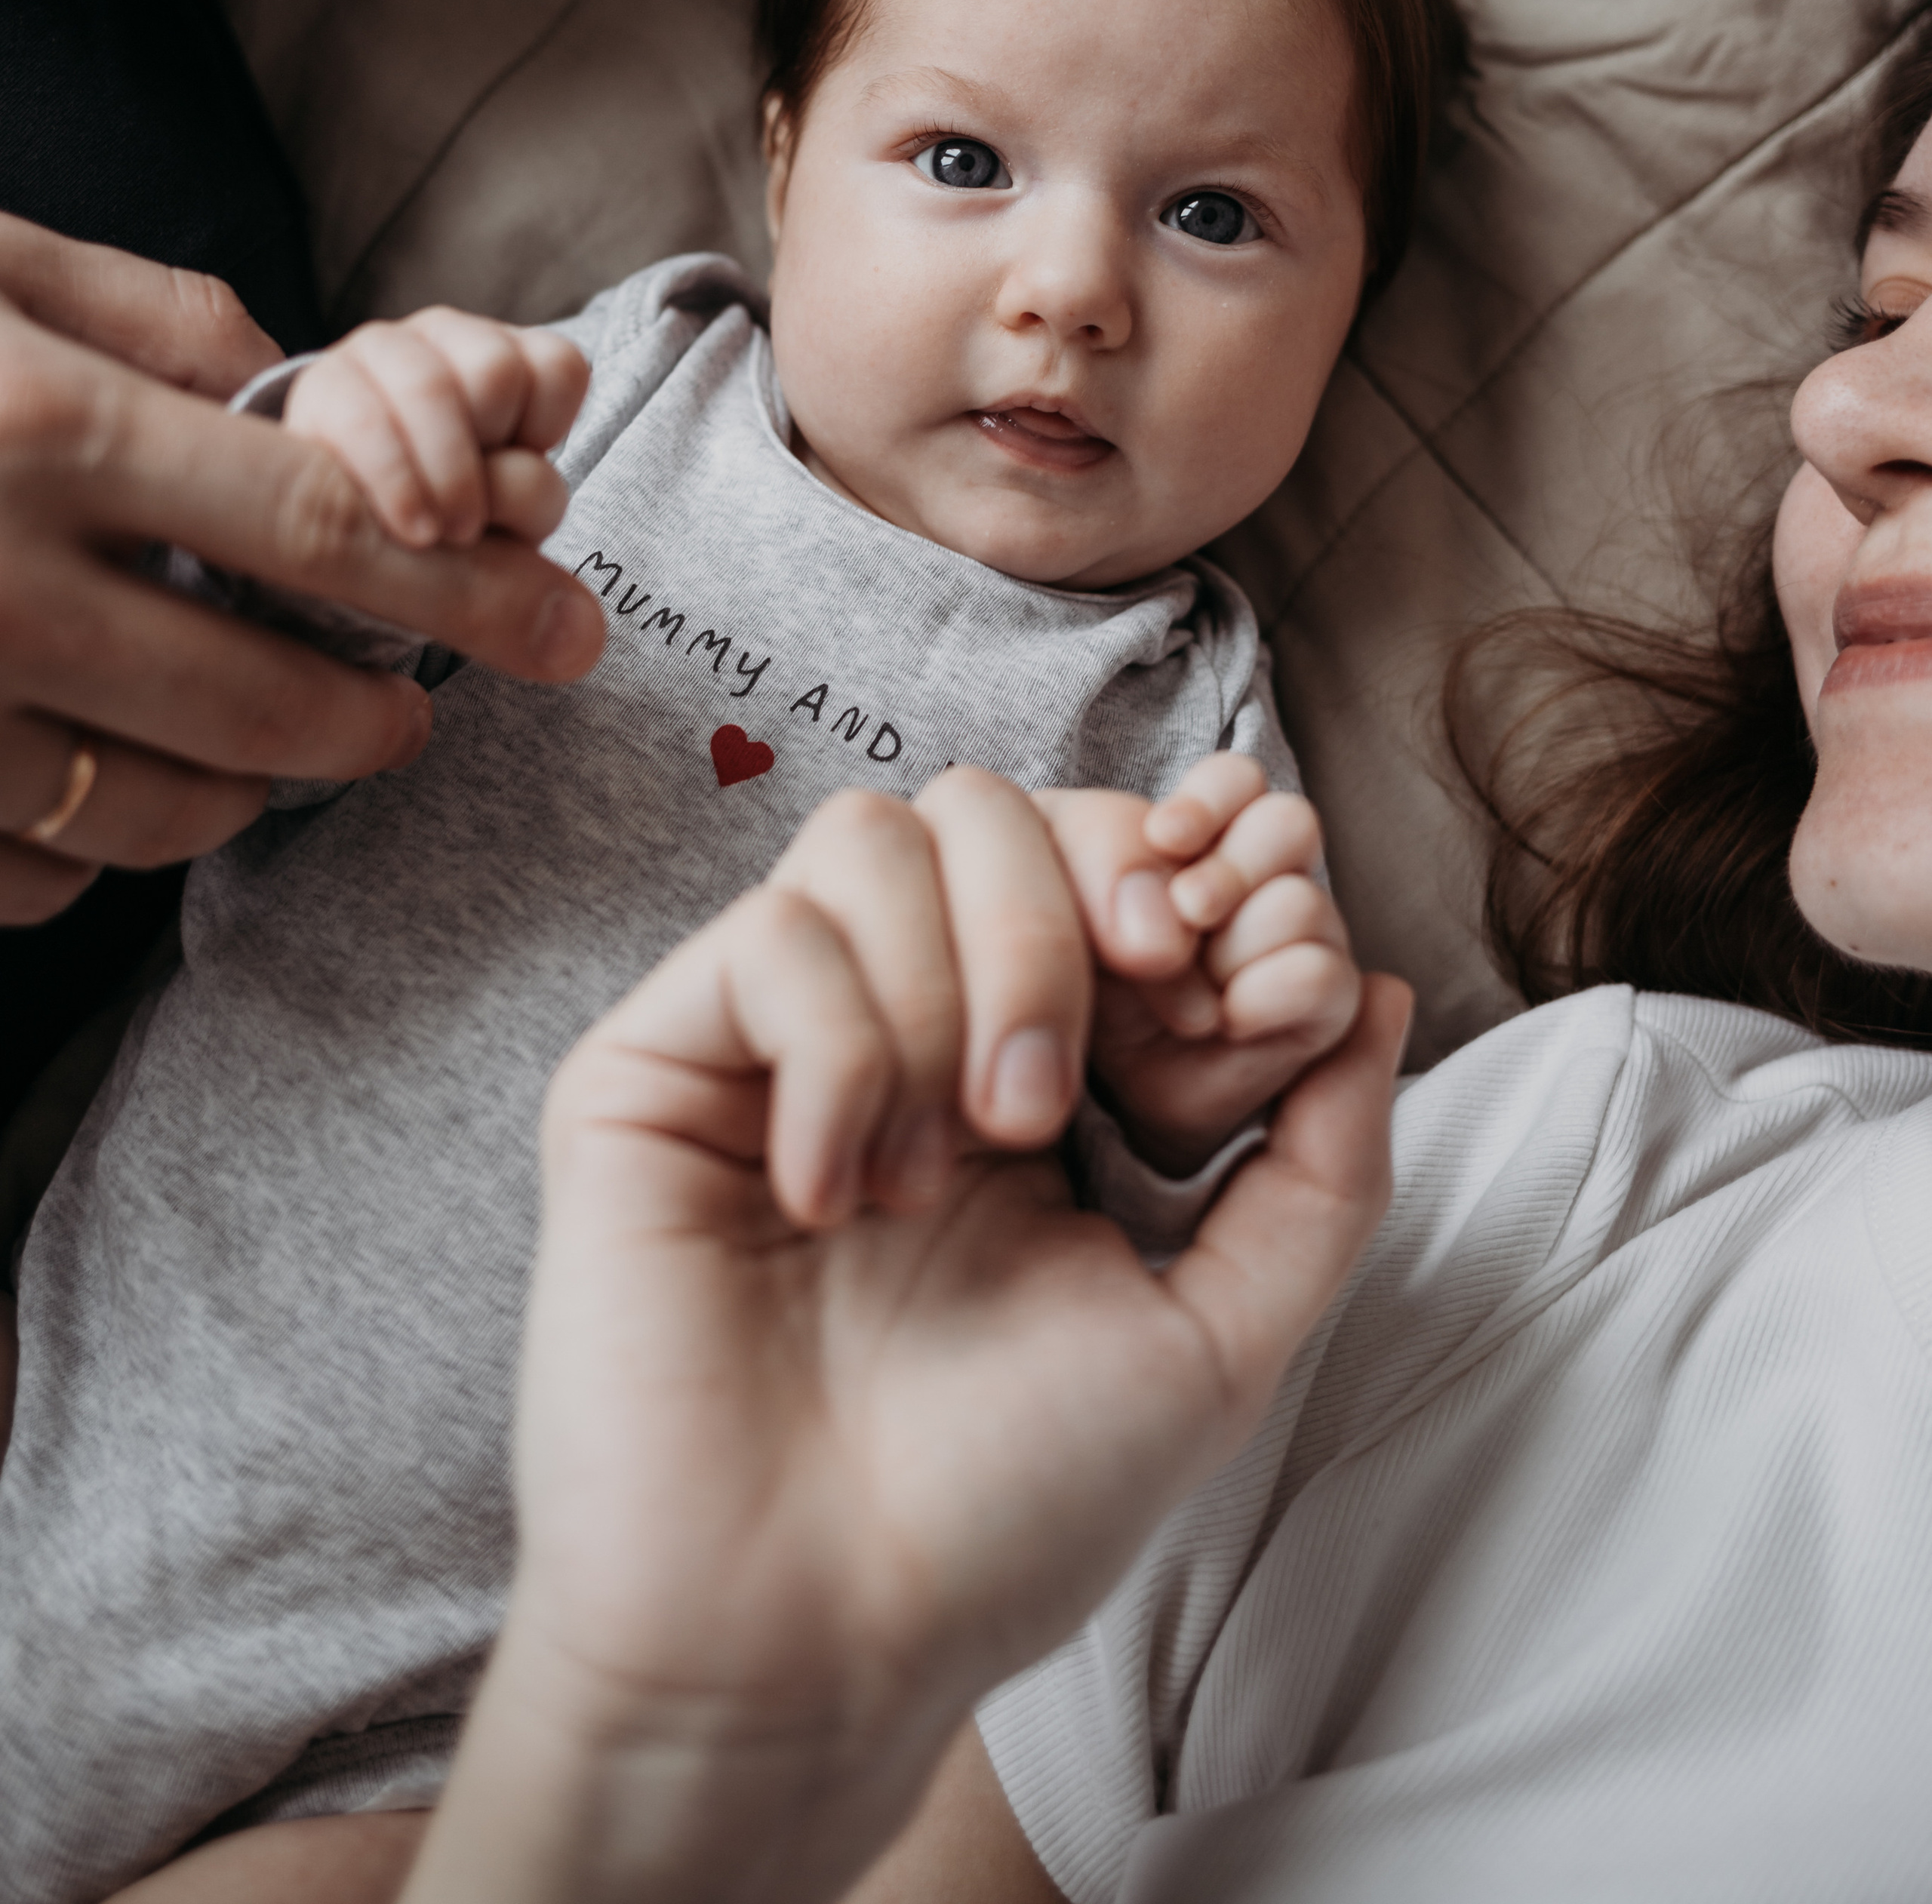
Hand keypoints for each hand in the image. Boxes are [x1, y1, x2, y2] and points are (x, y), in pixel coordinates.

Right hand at [0, 219, 603, 923]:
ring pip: (143, 811)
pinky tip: (97, 794)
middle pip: (259, 700)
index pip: (325, 529)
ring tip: (278, 756)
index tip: (557, 618)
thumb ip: (149, 318)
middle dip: (374, 720)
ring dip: (244, 795)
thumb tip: (298, 381)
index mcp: (41, 431)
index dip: (467, 587)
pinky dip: (81, 851)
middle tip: (416, 718)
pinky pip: (16, 873)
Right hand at [404, 771, 1407, 1903]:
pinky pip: (769, 936)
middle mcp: (905, 1034)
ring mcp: (778, 1042)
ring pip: (875, 838)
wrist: (803, 1641)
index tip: (1240, 956)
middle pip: (995, 811)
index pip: (1110, 876)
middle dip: (1068, 913)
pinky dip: (832, 1050)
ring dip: (950, 979)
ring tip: (955, 1154)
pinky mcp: (658, 1065)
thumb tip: (1386, 988)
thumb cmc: (1003, 1514)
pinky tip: (832, 1195)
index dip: (1186, 875)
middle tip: (1067, 1084)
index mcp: (1039, 1081)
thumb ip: (1321, 1165)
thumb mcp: (1219, 1339)